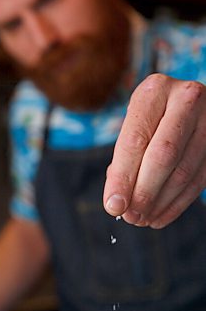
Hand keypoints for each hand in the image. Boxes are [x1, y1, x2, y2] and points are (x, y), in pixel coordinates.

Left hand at [104, 74, 205, 227]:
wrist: (187, 105)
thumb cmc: (151, 119)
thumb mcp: (134, 126)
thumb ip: (124, 159)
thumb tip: (119, 202)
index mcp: (155, 91)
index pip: (135, 141)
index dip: (122, 178)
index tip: (113, 206)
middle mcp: (186, 99)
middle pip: (162, 156)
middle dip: (143, 193)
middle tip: (131, 217)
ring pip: (183, 171)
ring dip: (160, 203)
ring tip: (142, 220)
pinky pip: (199, 180)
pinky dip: (177, 204)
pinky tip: (159, 216)